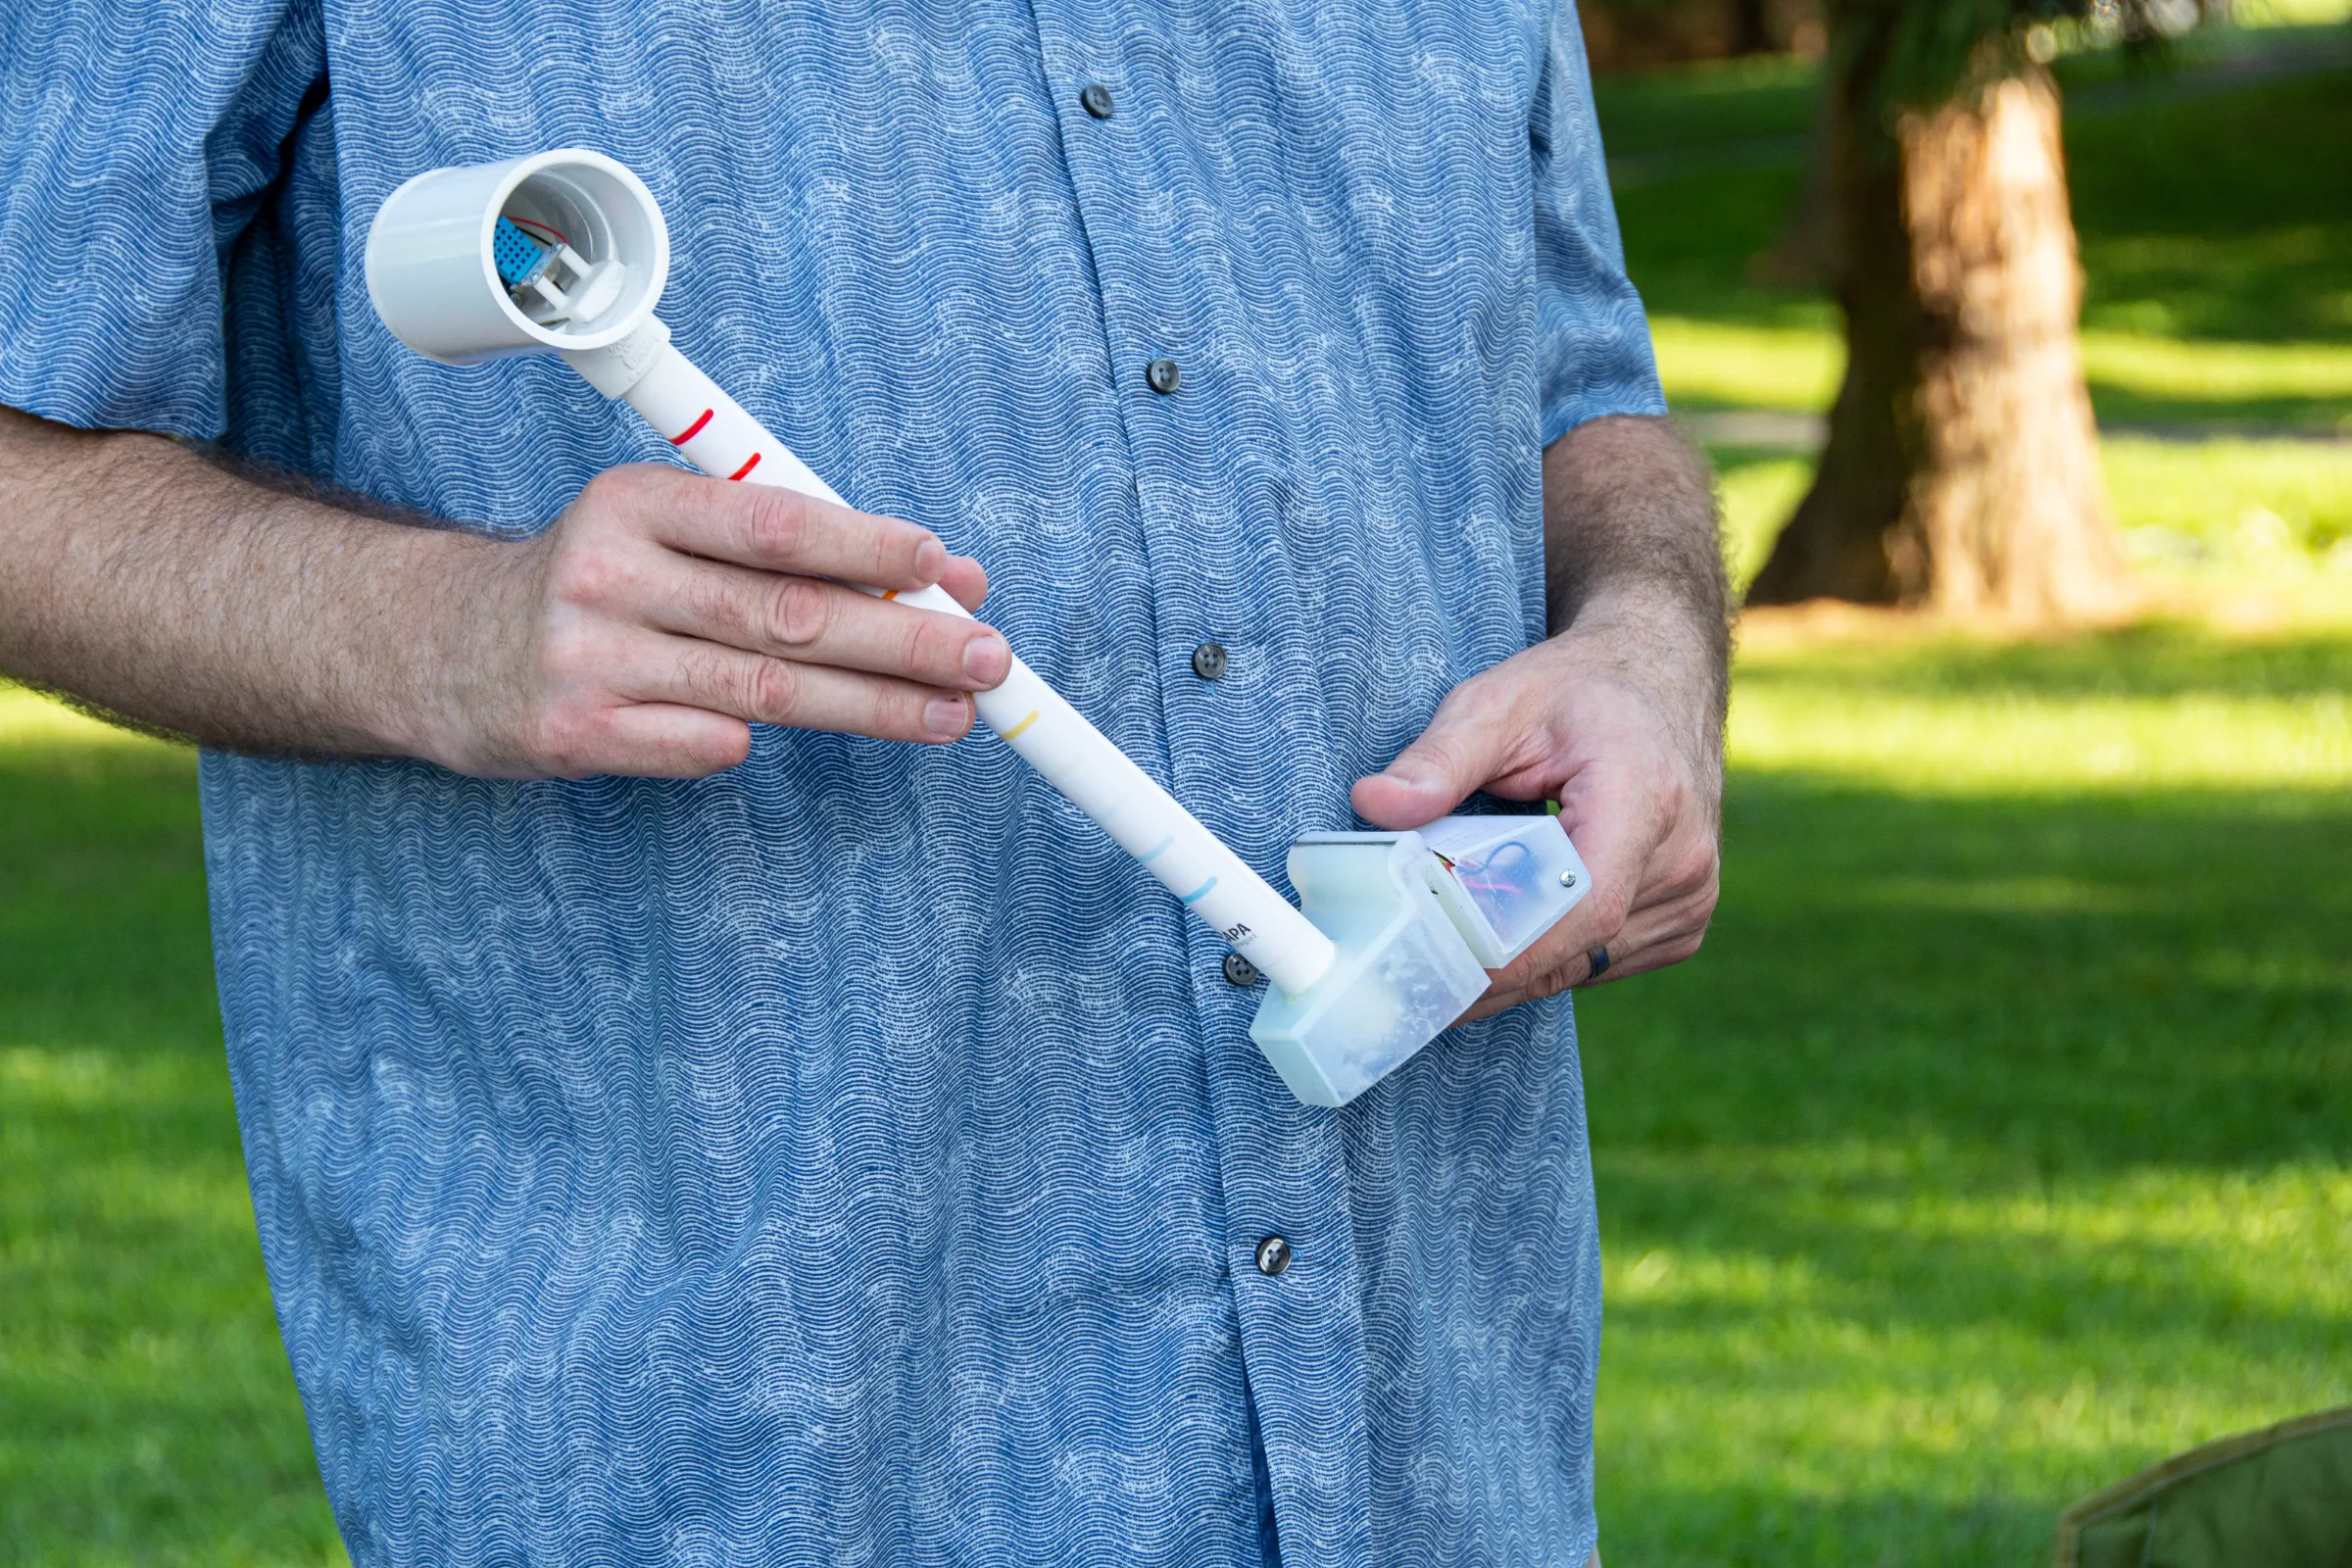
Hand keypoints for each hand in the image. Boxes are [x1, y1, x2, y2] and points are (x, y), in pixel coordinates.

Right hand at [416, 464, 1009, 777]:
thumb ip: (790, 552)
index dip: (866, 547)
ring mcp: (588, 660)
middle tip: (986, 659)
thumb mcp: (669, 538)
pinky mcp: (574, 733)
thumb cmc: (598, 586)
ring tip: (952, 714)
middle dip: (903, 641)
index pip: (773, 522)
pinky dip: (753, 744)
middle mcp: (607, 574)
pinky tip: (804, 739)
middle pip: (786, 615)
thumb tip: (940, 578)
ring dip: (873, 707)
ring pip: (762, 692)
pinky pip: (700, 747)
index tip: (944, 568)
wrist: (441, 648)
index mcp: (636, 504)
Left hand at [1350, 614, 1721, 1017]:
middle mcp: (1680, 857)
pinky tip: (1507, 931)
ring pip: (1584, 966)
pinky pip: (1602, 962)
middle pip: (1575, 947)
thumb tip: (1373, 803)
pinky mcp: (1683, 920)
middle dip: (1488, 968)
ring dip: (1515, 966)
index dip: (1510, 954)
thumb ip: (1438, 758)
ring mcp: (1690, 896)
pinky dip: (1549, 956)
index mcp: (1645, 797)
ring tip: (1447, 947)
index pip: (1583, 906)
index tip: (1438, 970)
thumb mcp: (1498, 702)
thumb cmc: (1580, 689)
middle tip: (1409, 971)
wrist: (1659, 680)